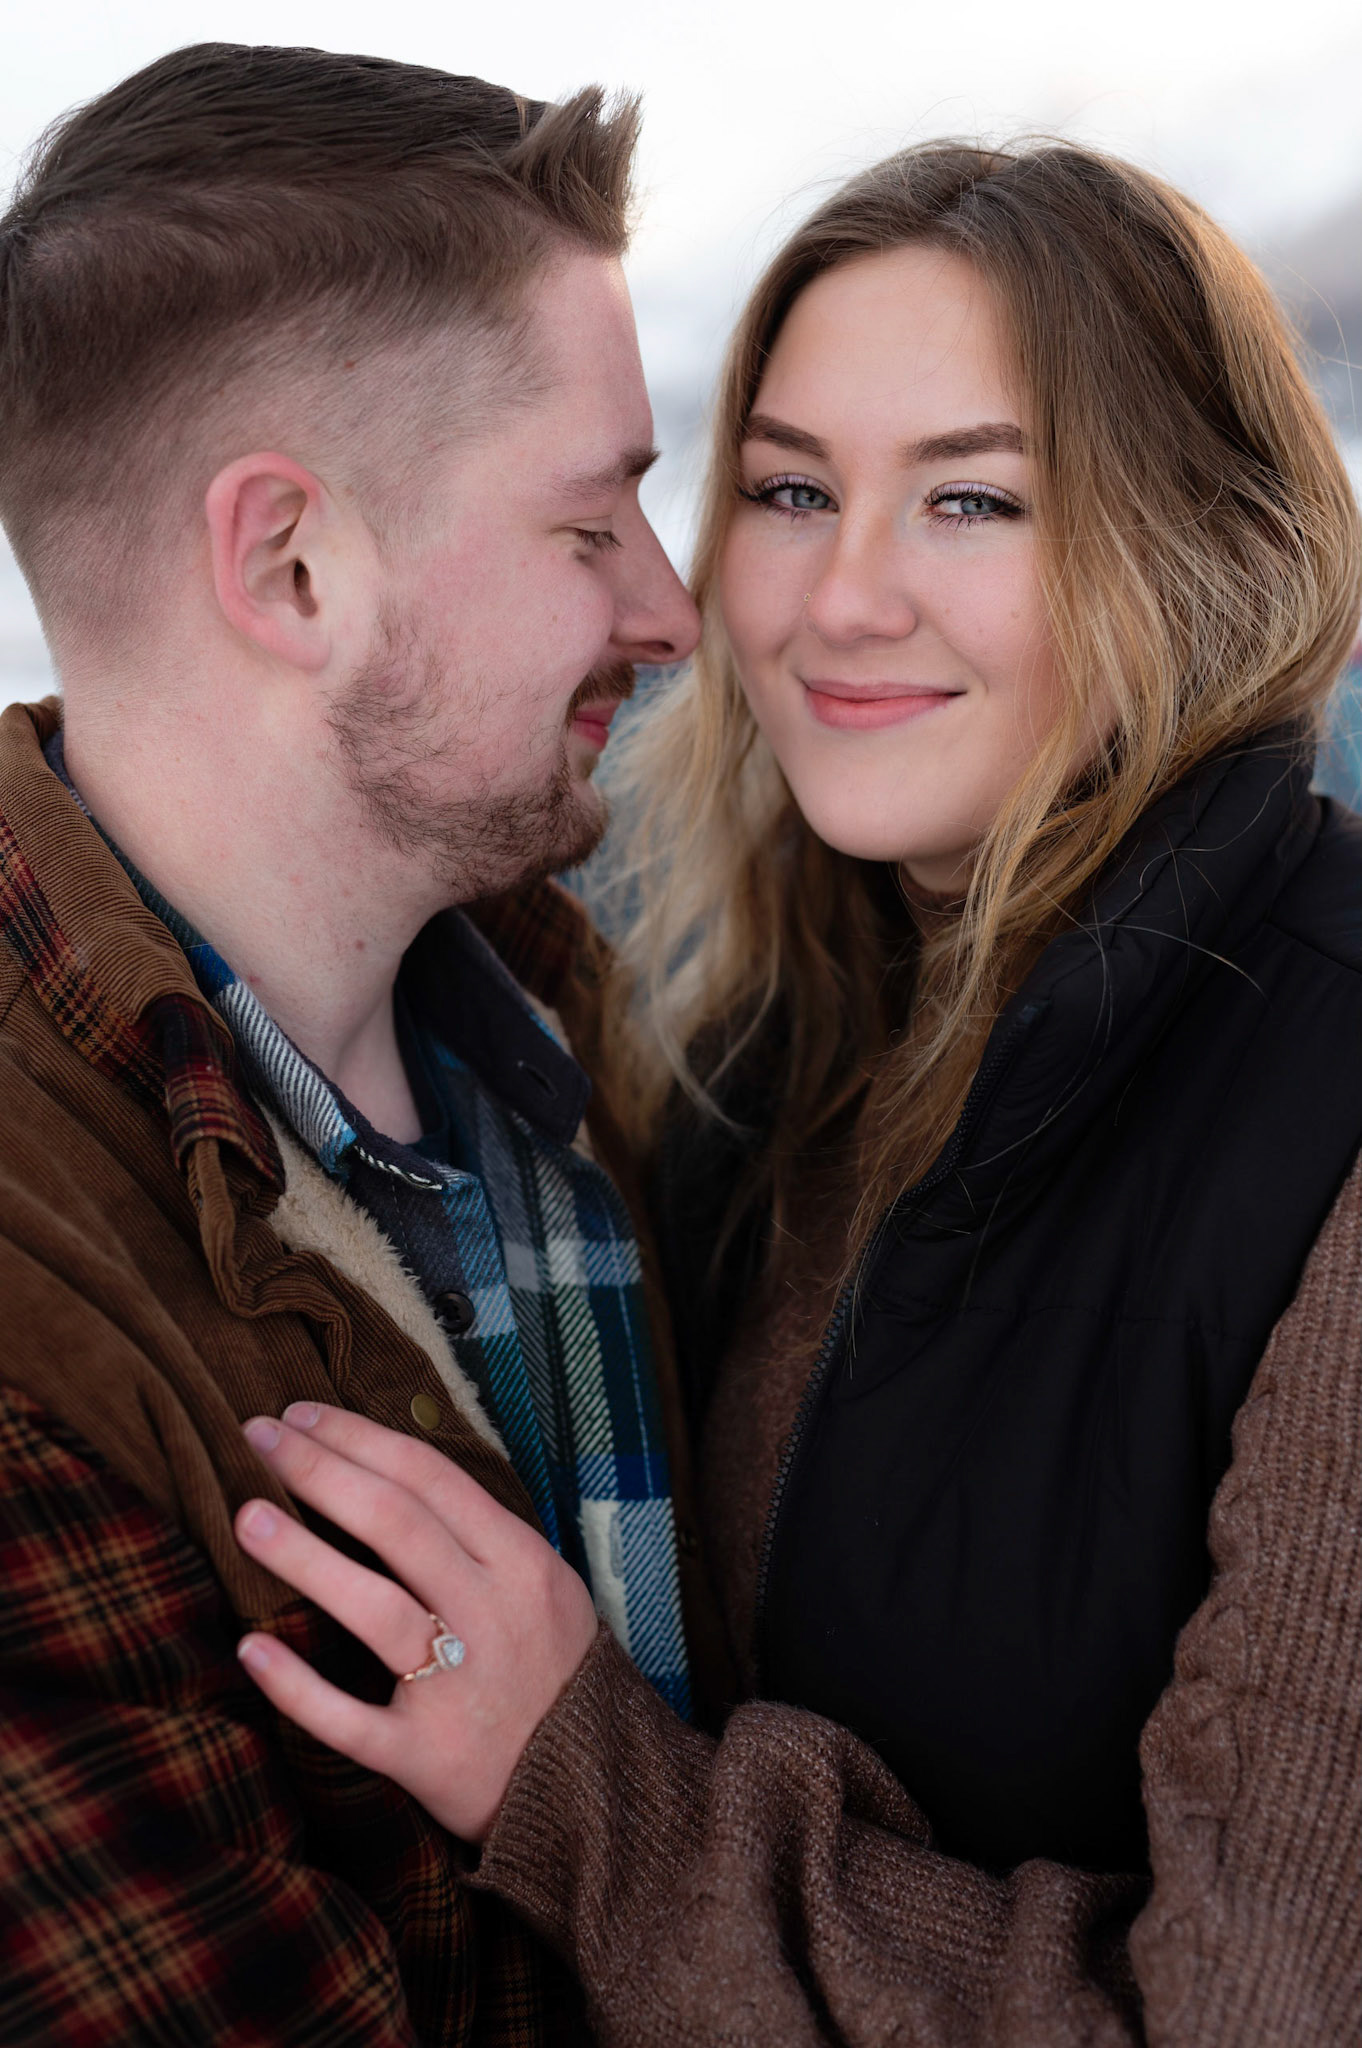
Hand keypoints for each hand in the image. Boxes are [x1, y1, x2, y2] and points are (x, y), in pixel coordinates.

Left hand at [232, 1402, 597, 1841]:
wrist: (595, 1791)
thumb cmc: (551, 1670)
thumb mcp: (542, 1584)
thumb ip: (476, 1536)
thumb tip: (382, 1469)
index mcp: (523, 1563)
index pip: (430, 1478)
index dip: (358, 1437)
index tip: (299, 1414)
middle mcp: (493, 1616)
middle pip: (397, 1524)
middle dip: (320, 1471)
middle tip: (255, 1438)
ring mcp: (460, 1687)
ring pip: (375, 1609)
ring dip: (305, 1559)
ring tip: (246, 1519)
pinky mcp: (426, 1757)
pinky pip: (351, 1720)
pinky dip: (298, 1686)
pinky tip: (250, 1648)